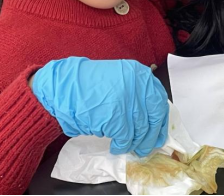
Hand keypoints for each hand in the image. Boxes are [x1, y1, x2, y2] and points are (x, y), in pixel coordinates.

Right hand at [32, 57, 168, 156]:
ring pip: (141, 129)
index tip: (160, 131)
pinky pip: (125, 137)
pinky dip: (122, 146)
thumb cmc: (88, 84)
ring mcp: (126, 101)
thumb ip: (137, 92)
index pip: (159, 100)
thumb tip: (151, 117)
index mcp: (139, 74)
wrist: (62, 87)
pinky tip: (117, 147)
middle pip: (154, 117)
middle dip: (152, 135)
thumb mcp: (120, 78)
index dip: (161, 120)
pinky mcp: (115, 117)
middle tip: (147, 146)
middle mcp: (136, 85)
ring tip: (132, 148)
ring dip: (137, 143)